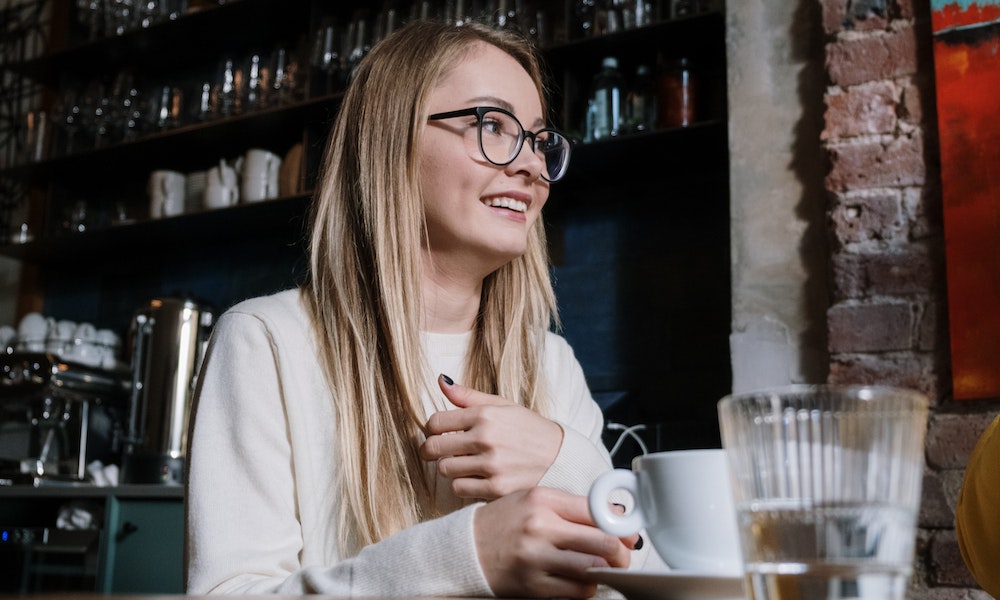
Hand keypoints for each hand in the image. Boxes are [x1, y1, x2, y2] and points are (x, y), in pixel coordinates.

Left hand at [419, 374, 562, 499]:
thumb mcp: (503, 406)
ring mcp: (491, 466)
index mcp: (485, 415)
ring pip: (445, 470)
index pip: (435, 422)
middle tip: (438, 451)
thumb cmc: (528, 429)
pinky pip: (459, 488)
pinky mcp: (496, 489)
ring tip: (462, 463)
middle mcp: (486, 439)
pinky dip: (462, 484)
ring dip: (449, 467)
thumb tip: (441, 380)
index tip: (439, 432)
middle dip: (431, 449)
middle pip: (434, 448)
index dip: (432, 428)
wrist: (561, 457)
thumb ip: (469, 396)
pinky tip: (474, 477)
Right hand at [474, 487, 635, 597]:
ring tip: (602, 569)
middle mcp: (540, 527)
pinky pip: (576, 591)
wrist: (466, 548)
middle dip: (621, 553)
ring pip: (593, 569)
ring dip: (605, 572)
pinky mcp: (533, 585)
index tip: (629, 534)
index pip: (596, 510)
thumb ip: (571, 507)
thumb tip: (615, 518)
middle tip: (622, 557)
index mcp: (542, 500)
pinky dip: (586, 588)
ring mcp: (536, 558)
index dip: (621, 525)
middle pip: (602, 541)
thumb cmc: (504, 522)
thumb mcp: (533, 501)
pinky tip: (580, 580)